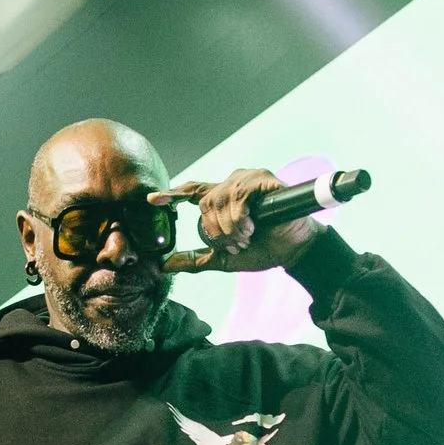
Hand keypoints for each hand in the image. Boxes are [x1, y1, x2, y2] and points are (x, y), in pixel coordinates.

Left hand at [154, 168, 322, 273]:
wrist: (291, 250)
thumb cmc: (262, 250)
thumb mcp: (222, 258)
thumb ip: (195, 260)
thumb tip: (164, 266)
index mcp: (220, 200)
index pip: (191, 191)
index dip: (172, 194)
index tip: (151, 200)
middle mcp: (230, 185)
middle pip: (204, 203)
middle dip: (217, 230)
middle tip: (236, 242)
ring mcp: (246, 179)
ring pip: (220, 199)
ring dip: (230, 226)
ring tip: (247, 235)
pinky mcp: (262, 178)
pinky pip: (238, 194)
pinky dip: (241, 215)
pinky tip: (252, 224)